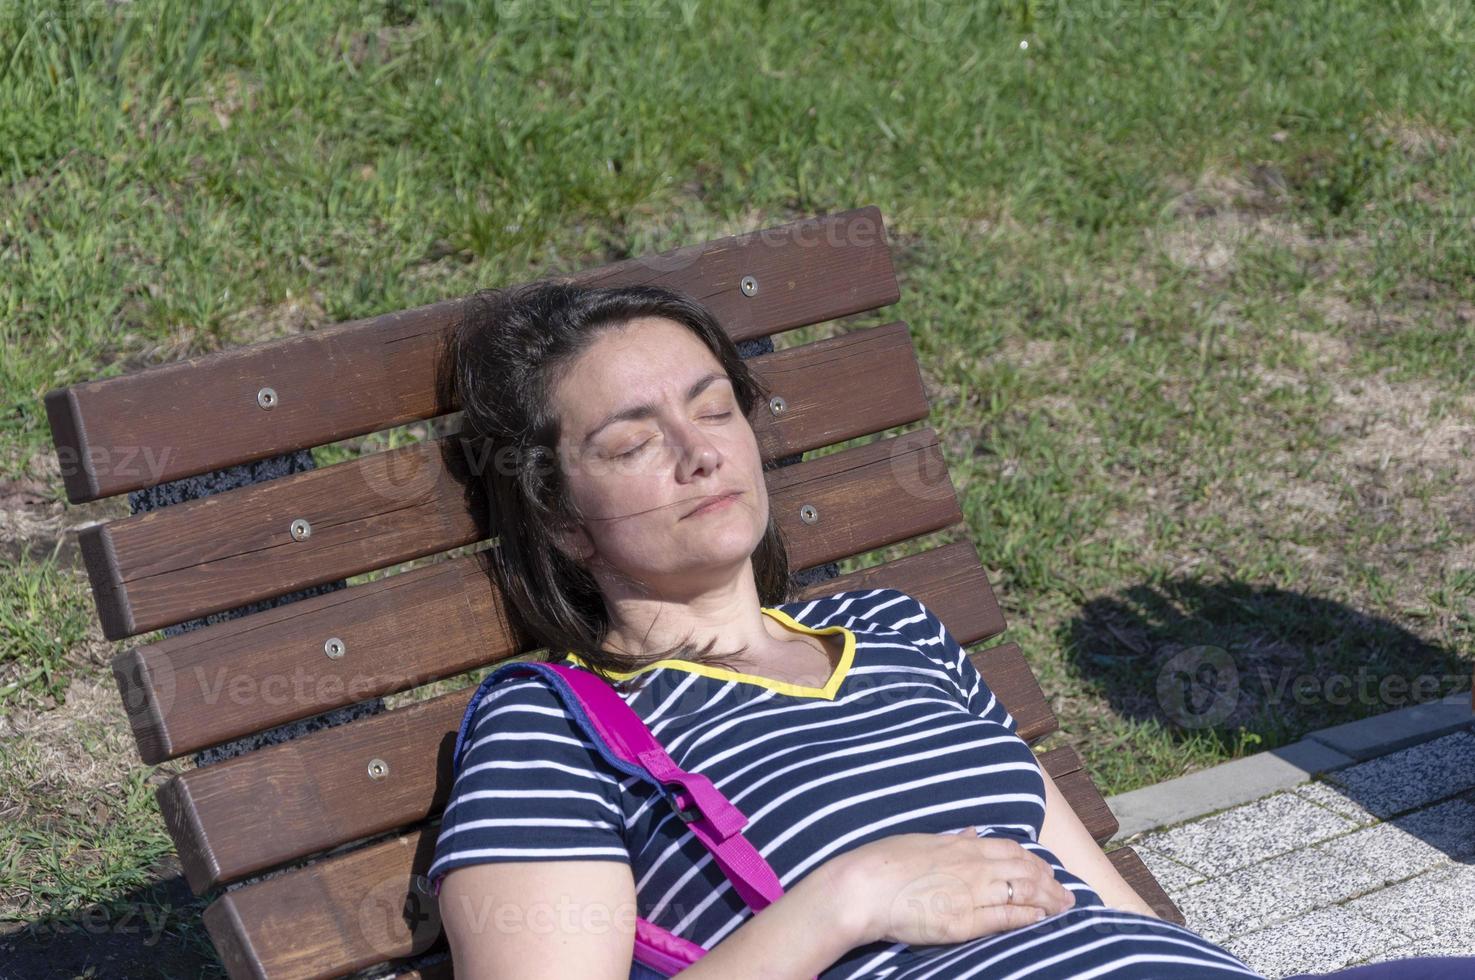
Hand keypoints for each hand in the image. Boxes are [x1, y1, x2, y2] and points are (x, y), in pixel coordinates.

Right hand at [831, 827, 1075, 947]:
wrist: (864, 885)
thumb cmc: (884, 861)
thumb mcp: (922, 840)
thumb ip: (952, 839)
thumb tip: (972, 832)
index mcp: (961, 845)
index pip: (1010, 849)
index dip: (1033, 860)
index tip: (1046, 869)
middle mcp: (972, 866)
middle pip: (1024, 871)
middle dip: (1050, 882)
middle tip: (1066, 893)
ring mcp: (970, 894)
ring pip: (1022, 892)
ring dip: (1048, 899)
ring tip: (1064, 907)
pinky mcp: (963, 922)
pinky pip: (1005, 917)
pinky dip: (1028, 916)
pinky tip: (1042, 918)